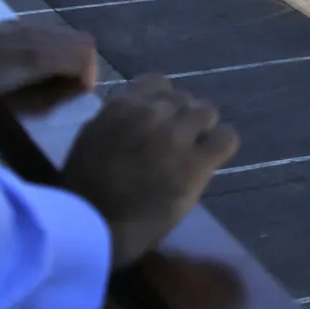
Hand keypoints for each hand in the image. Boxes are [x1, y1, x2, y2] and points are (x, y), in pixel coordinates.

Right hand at [58, 79, 239, 269]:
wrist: (97, 226)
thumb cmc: (83, 190)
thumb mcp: (88, 141)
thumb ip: (112, 121)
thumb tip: (130, 115)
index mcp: (122, 105)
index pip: (157, 82)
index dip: (164, 101)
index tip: (161, 119)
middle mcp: (152, 113)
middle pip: (184, 99)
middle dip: (182, 118)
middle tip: (178, 142)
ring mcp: (177, 136)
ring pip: (207, 113)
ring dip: (203, 130)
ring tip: (195, 150)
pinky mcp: (197, 162)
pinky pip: (227, 138)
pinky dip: (222, 144)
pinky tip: (212, 158)